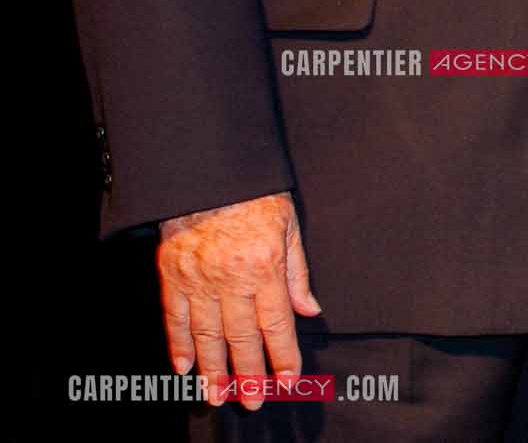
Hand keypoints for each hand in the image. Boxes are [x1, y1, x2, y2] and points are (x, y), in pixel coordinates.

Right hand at [157, 191, 319, 408]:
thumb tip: (309, 310)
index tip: (288, 379)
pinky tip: (183, 367)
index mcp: (265, 266)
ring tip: (217, 395)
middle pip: (241, 338)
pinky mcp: (172, 274)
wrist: (210, 172)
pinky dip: (179, 345)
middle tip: (252, 401)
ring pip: (206, 336)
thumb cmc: (255, 194)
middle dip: (248, 374)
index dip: (283, 356)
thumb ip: (298, 272)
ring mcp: (197, 279)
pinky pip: (175, 318)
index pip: (276, 324)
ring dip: (212, 370)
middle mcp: (231, 278)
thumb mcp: (290, 226)